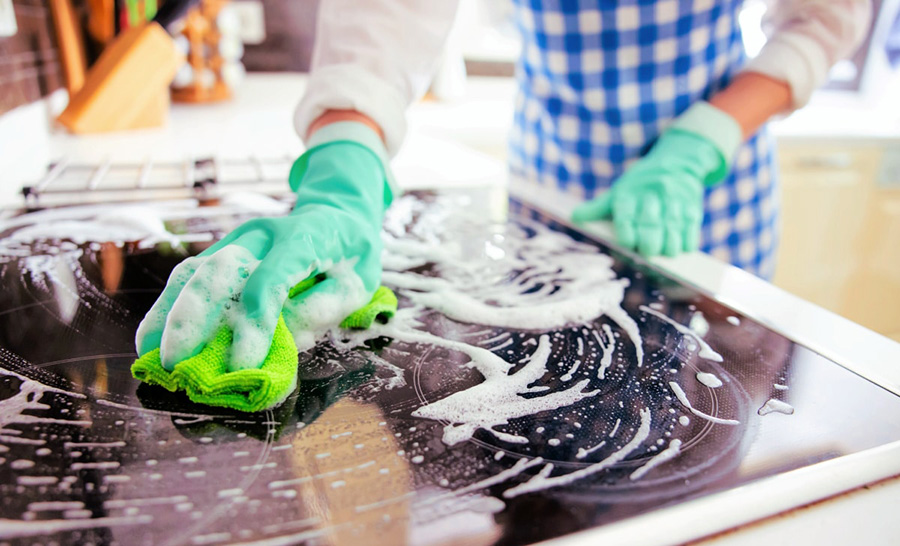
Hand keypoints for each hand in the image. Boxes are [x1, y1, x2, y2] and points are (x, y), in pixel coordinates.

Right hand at [135, 123, 391, 370]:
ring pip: (195, 269)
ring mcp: (238, 238)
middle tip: (176, 364)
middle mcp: (264, 233)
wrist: (338, 213)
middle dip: (194, 318)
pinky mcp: (222, 249)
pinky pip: (190, 275)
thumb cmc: (351, 256)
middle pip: (220, 269)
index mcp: (305, 238)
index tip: (239, 364)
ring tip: (150, 354)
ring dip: (169, 313)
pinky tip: (152, 337)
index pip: (273, 278)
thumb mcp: (358, 284)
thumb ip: (323, 309)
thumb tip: (282, 339)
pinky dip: (169, 307)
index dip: (254, 322)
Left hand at [571, 102, 741, 256]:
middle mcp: (653, 195)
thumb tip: (574, 217)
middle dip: (649, 240)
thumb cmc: (640, 184)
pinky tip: (682, 248)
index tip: (628, 243)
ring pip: (673, 226)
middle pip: (651, 222)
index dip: (627, 230)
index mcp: (630, 193)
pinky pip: (692, 227)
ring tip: (665, 253)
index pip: (626, 213)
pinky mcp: (693, 206)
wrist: (678, 162)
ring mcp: (675, 200)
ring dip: (669, 244)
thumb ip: (597, 208)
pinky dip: (687, 241)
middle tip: (647, 252)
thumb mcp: (619, 191)